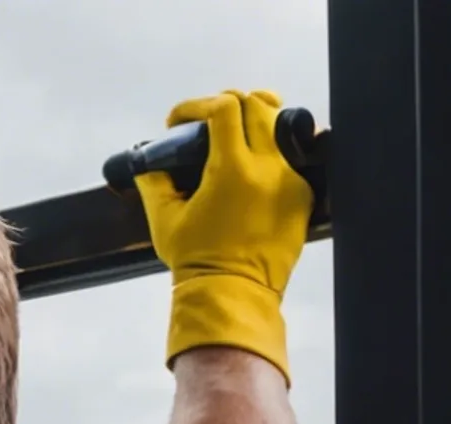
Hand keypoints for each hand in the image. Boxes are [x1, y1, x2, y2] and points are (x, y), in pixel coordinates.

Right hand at [138, 89, 313, 379]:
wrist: (234, 292)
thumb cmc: (196, 260)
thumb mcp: (164, 219)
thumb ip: (153, 182)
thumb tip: (147, 161)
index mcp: (231, 169)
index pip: (223, 108)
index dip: (196, 105)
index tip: (179, 121)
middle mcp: (267, 167)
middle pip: (256, 104)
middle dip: (228, 103)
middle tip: (208, 121)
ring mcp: (290, 179)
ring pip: (280, 123)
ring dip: (255, 119)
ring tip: (236, 134)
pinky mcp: (303, 194)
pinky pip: (291, 155)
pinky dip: (270, 150)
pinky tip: (253, 165)